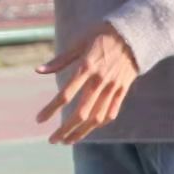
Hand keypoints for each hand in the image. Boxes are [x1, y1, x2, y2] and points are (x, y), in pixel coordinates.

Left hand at [36, 24, 139, 143]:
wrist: (136, 32)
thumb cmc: (104, 34)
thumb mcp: (80, 42)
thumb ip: (60, 60)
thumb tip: (38, 71)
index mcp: (86, 67)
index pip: (65, 95)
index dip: (50, 109)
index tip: (39, 120)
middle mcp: (99, 80)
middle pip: (81, 113)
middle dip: (65, 129)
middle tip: (52, 140)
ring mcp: (113, 86)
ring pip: (96, 117)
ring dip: (81, 132)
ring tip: (68, 140)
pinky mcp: (123, 88)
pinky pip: (112, 111)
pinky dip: (100, 123)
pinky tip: (90, 128)